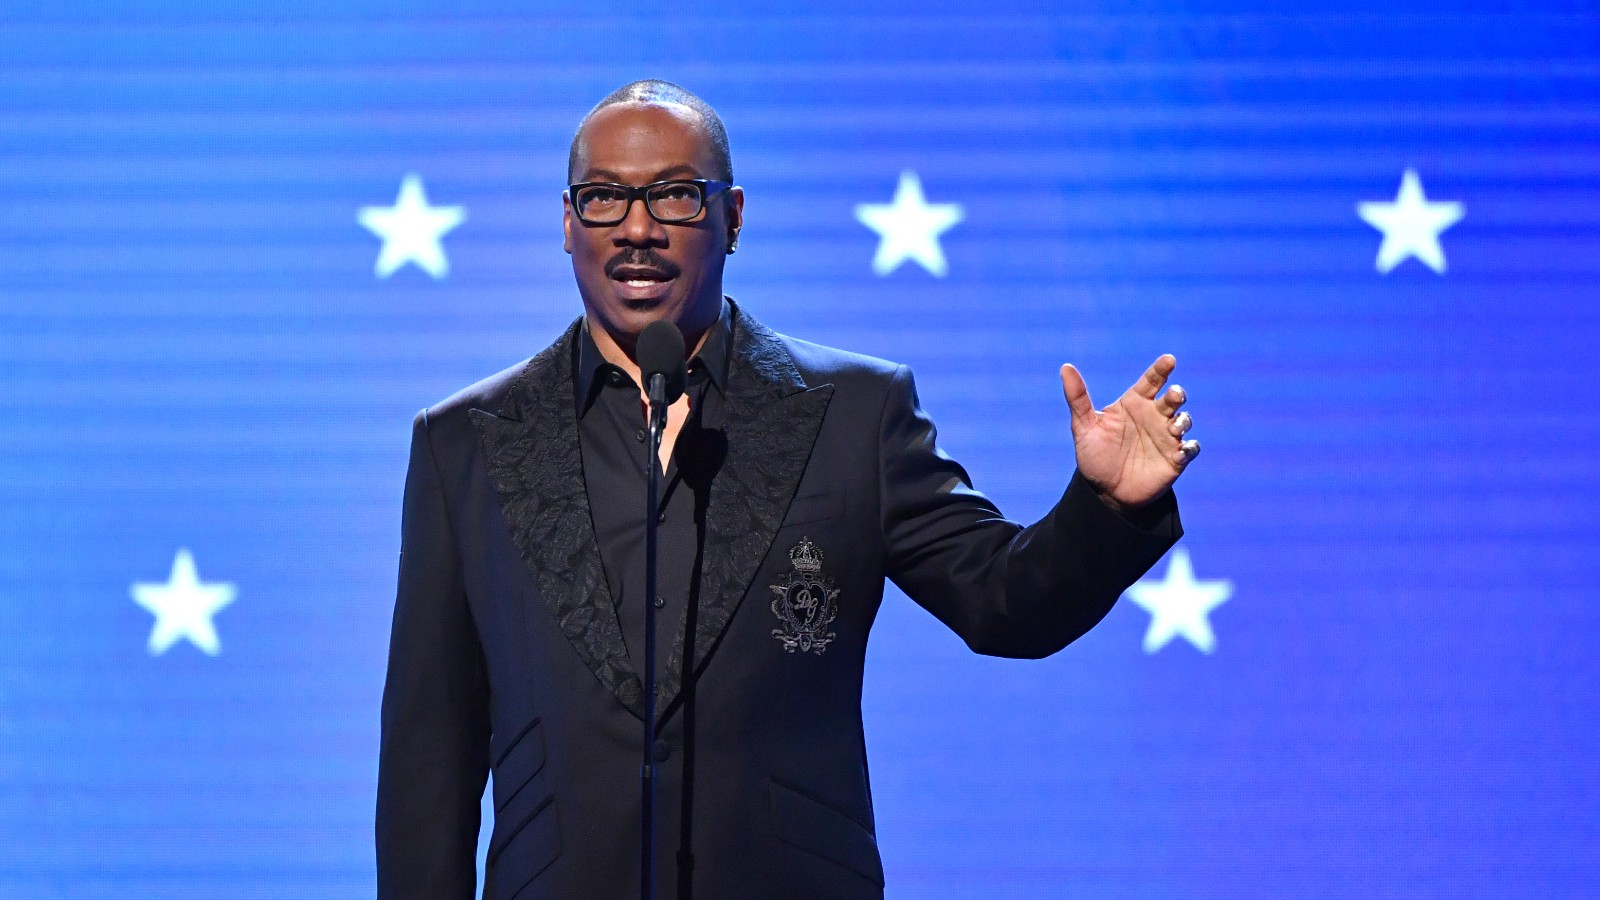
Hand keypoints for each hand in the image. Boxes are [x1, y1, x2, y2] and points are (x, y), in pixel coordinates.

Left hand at [1059, 355, 1198, 511]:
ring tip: (1174, 426)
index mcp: (1135, 403)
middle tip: (1174, 396)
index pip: (1152, 380)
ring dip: (1183, 421)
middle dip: (1177, 394)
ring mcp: (1167, 437)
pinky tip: (1181, 450)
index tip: (1168, 360)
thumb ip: (1077, 397)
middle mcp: (1154, 416)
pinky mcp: (1175, 459)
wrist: (1104, 491)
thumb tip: (1065, 367)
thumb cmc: (1095, 455)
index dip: (1161, 369)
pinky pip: (1190, 449)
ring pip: (1184, 421)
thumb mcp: (1083, 427)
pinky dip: (1189, 447)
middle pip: (1173, 398)